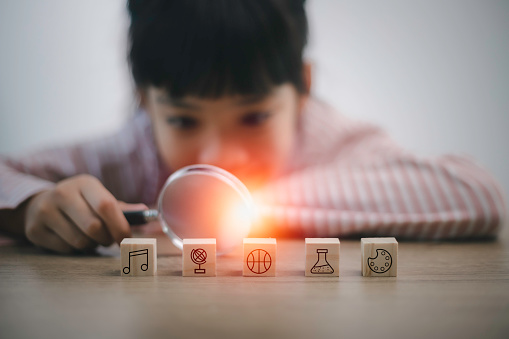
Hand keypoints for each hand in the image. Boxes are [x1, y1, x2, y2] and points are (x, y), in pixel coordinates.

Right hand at [24, 174, 146, 253]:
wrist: (39, 205)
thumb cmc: (80, 204)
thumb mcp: (98, 198)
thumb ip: (122, 207)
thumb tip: (145, 211)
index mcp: (84, 183)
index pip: (106, 205)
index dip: (120, 226)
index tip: (127, 238)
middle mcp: (62, 194)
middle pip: (94, 227)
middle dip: (106, 239)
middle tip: (108, 239)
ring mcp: (45, 211)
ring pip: (80, 241)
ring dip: (91, 245)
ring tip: (90, 237)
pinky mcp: (34, 230)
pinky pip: (66, 249)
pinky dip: (75, 250)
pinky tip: (72, 239)